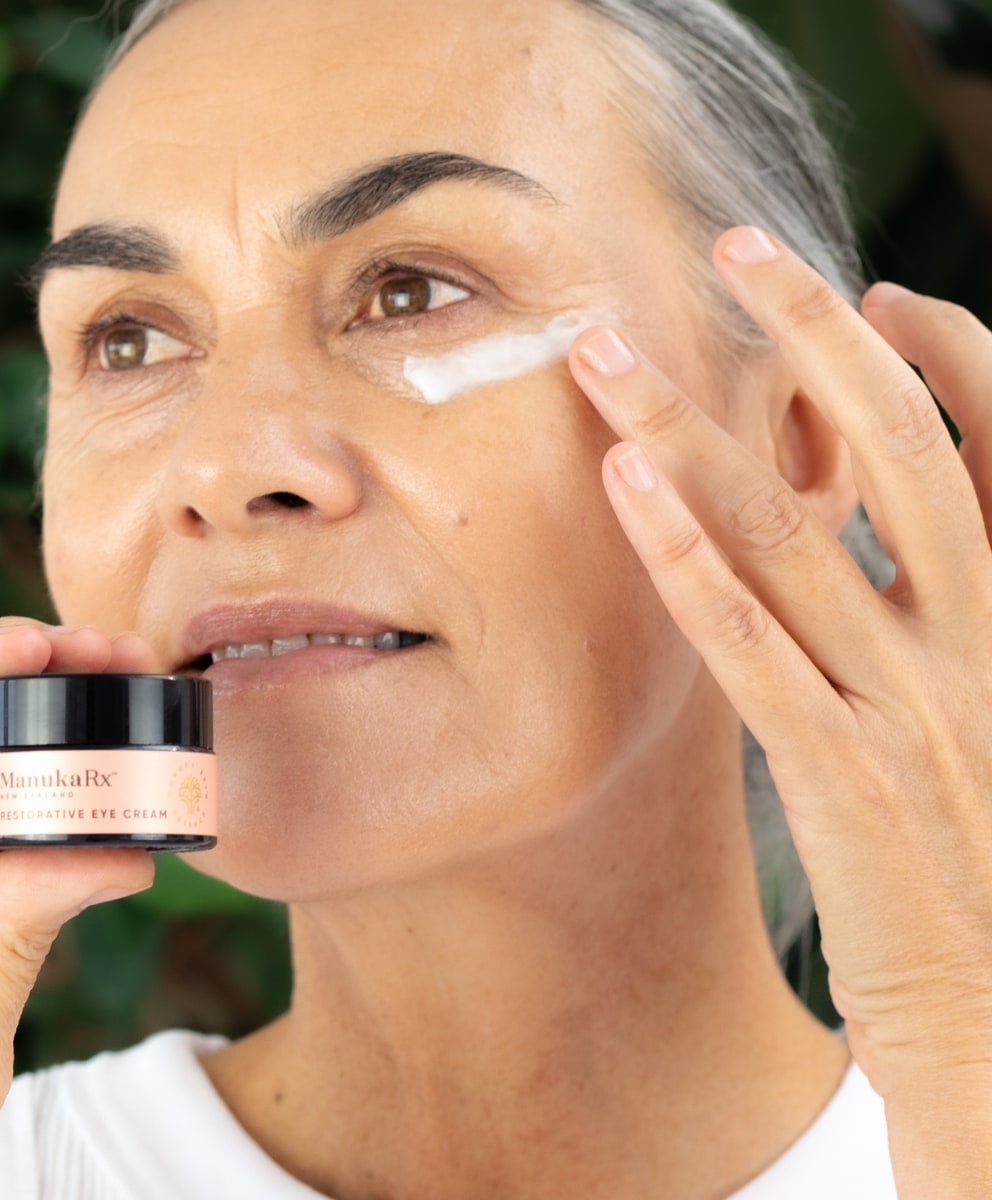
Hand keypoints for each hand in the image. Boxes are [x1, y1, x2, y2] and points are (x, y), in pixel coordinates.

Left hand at [570, 226, 991, 1195]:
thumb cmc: (978, 875)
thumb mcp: (980, 723)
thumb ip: (938, 623)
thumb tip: (858, 535)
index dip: (948, 359)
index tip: (867, 297)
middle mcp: (988, 647)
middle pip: (906, 454)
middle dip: (817, 339)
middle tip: (735, 248)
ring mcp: (919, 710)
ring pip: (801, 534)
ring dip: (696, 431)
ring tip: (610, 355)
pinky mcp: (844, 780)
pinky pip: (756, 647)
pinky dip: (689, 559)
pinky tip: (624, 489)